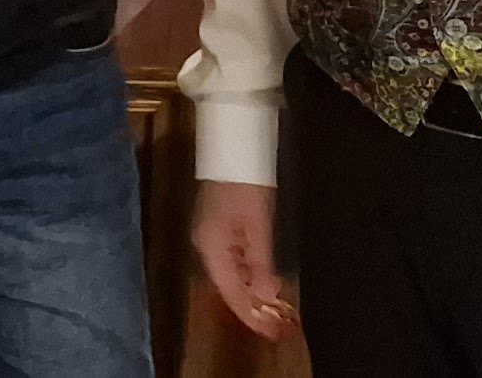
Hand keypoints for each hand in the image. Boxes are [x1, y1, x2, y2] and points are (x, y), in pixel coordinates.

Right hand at [191, 181, 296, 342]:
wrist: (233, 150)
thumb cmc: (246, 185)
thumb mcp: (260, 225)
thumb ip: (261, 261)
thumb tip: (266, 293)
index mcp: (211, 247)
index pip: (230, 291)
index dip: (249, 314)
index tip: (268, 331)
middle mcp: (204, 246)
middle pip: (227, 285)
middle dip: (251, 305)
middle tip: (276, 322)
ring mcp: (209, 237)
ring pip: (230, 274)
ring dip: (251, 290)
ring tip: (275, 305)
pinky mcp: (216, 229)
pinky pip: (232, 261)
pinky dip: (249, 274)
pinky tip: (265, 281)